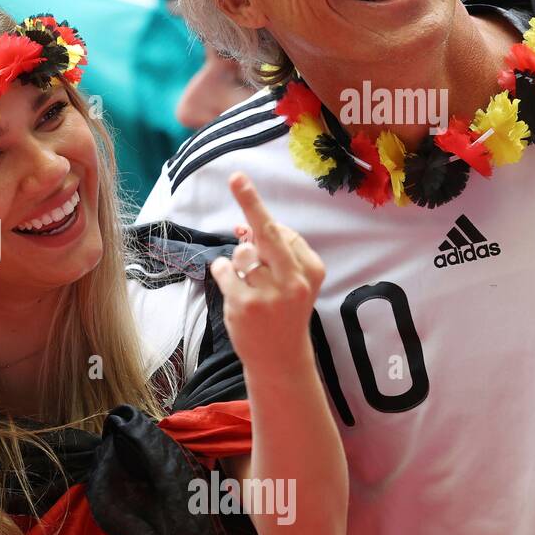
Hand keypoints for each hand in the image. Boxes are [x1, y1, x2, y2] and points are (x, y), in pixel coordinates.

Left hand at [209, 173, 325, 372]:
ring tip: (248, 281)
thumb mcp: (291, 281)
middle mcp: (294, 280)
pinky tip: (234, 287)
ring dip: (238, 260)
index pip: (283, 231)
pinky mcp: (245, 305)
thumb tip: (244, 225)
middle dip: (251, 202)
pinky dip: (223, 272)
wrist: (281, 357)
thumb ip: (273, 252)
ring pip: (241, 253)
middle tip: (236, 177)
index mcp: (311, 269)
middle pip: (268, 232)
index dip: (260, 220)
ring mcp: (269, 294)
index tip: (240, 181)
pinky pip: (224, 270)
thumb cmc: (285, 309)